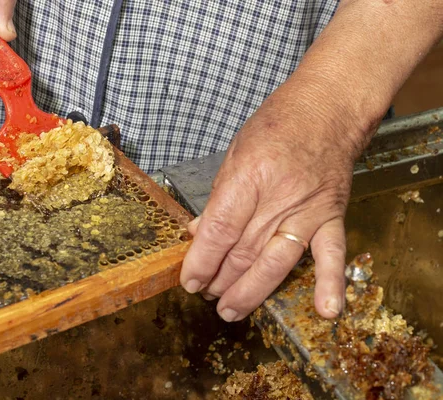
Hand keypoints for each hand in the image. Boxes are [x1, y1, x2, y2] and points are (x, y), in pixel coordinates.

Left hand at [180, 82, 367, 321]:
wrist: (328, 108)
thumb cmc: (277, 125)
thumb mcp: (235, 153)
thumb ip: (218, 197)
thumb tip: (198, 233)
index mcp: (250, 175)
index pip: (220, 229)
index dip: (201, 260)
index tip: (189, 280)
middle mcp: (280, 196)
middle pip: (244, 251)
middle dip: (220, 279)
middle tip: (206, 294)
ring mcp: (309, 209)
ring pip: (276, 261)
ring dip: (251, 291)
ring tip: (230, 311)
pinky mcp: (332, 216)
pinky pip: (332, 255)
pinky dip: (330, 284)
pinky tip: (325, 310)